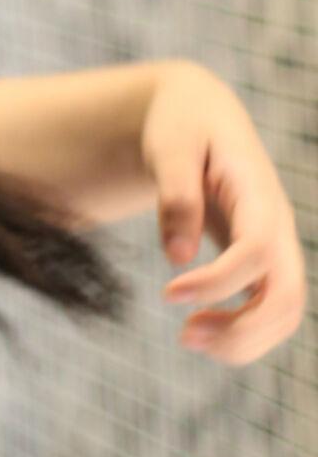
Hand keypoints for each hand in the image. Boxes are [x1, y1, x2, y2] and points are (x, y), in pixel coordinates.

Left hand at [146, 64, 306, 363]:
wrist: (198, 115)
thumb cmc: (181, 125)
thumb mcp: (170, 145)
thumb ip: (176, 194)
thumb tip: (177, 256)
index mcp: (258, 193)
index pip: (256, 249)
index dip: (218, 281)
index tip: (168, 293)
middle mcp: (277, 226)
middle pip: (288, 296)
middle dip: (242, 329)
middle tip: (183, 336)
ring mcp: (275, 246)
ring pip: (285, 313)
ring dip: (242, 340)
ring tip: (187, 338)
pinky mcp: (262, 262)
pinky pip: (269, 310)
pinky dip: (241, 333)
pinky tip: (198, 328)